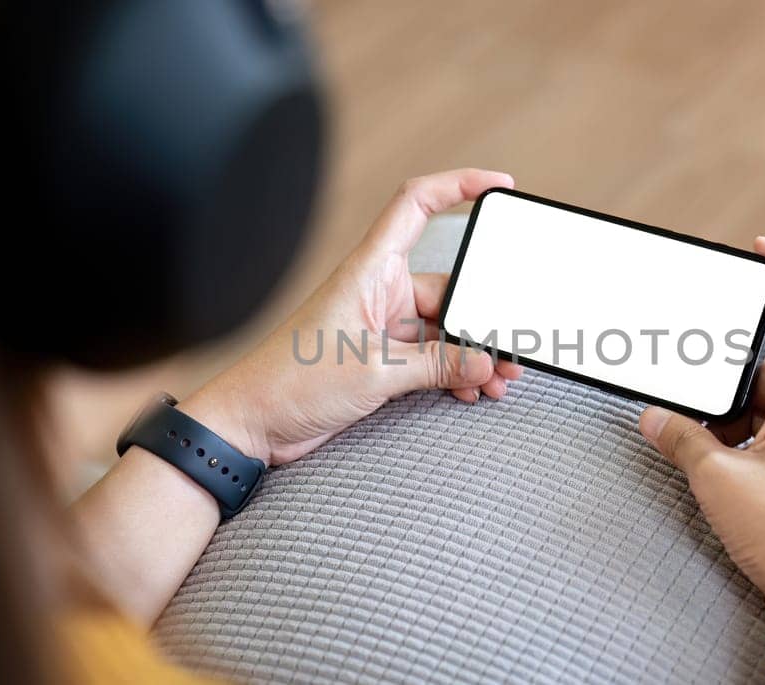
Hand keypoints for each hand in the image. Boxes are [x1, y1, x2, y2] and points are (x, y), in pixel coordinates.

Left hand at [183, 168, 523, 463]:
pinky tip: (473, 390)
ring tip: (500, 379)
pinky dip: (455, 371)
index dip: (459, 185)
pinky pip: (432, 356)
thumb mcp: (375, 373)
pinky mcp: (380, 358)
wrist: (252, 423)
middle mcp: (379, 291)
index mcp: (370, 270)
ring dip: (473, 353)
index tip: (500, 186)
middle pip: (449, 286)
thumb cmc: (291, 382)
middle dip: (483, 316)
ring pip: (445, 329)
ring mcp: (381, 325)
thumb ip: (438, 366)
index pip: (417, 204)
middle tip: (511, 348)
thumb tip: (488, 361)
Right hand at [638, 237, 764, 607]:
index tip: (763, 249)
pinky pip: (753, 434)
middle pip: (762, 362)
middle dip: (718, 372)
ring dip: (716, 414)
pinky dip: (724, 439)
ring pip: (753, 403)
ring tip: (682, 432)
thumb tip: (655, 418)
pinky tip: (697, 459)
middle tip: (683, 384)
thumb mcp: (718, 476)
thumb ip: (683, 439)